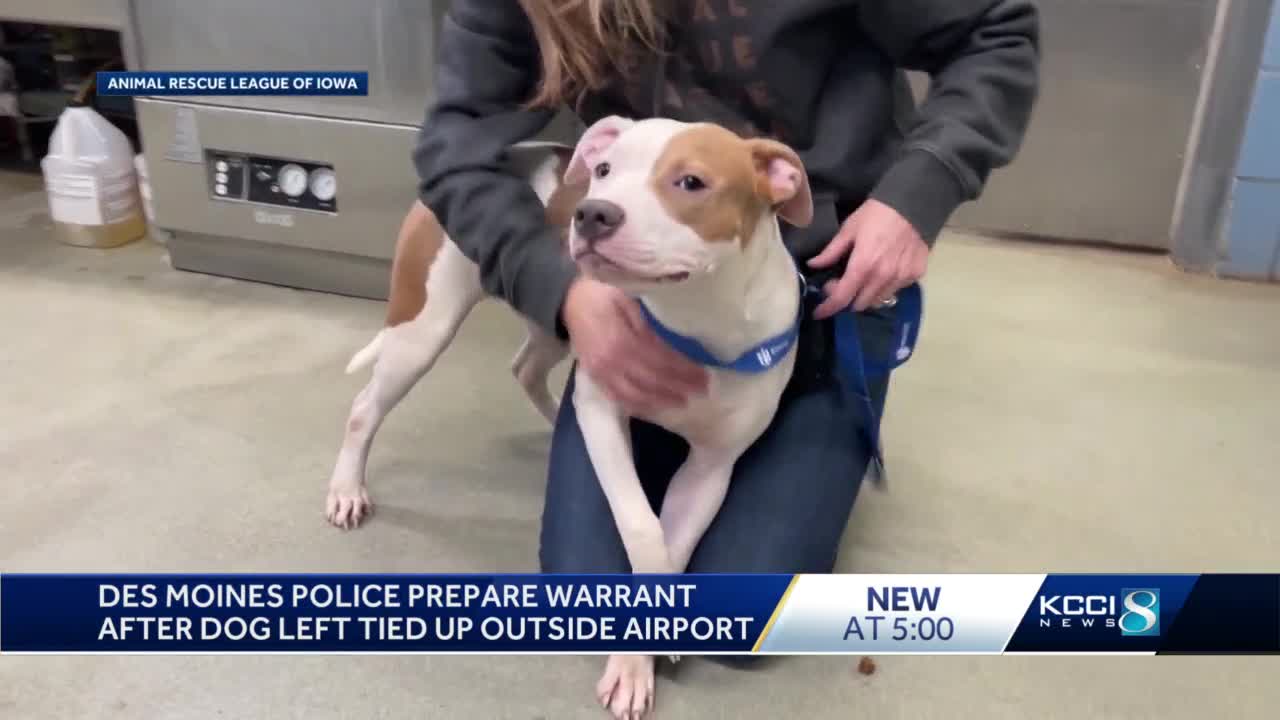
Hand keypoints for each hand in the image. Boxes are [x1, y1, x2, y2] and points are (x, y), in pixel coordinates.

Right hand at [562, 277, 708, 414]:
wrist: (568, 301)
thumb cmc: (601, 295)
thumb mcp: (628, 302)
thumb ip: (647, 327)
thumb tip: (673, 346)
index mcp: (622, 340)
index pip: (660, 361)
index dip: (683, 371)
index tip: (703, 376)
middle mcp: (612, 362)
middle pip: (651, 381)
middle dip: (678, 388)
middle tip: (702, 392)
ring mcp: (601, 373)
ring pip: (635, 395)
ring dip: (660, 401)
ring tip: (682, 403)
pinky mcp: (594, 377)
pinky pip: (617, 398)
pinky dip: (637, 405)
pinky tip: (653, 407)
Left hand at [807, 199, 928, 318]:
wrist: (914, 203)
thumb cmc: (877, 214)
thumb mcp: (849, 229)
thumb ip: (831, 251)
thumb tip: (814, 265)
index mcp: (862, 266)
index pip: (842, 298)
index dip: (828, 308)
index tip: (818, 312)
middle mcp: (882, 278)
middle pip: (859, 304)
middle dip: (847, 298)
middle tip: (841, 283)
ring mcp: (901, 278)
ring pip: (878, 300)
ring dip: (866, 295)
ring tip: (862, 279)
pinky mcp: (915, 275)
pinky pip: (896, 290)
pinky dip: (885, 287)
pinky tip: (883, 272)